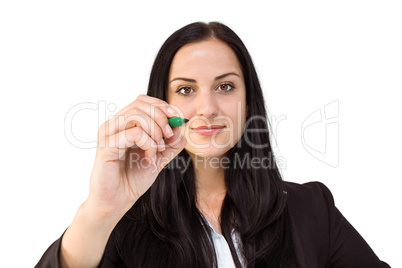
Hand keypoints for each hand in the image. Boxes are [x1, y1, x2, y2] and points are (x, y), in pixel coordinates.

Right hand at [86, 94, 186, 219]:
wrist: (117, 202)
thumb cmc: (132, 180)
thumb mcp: (159, 158)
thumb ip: (171, 144)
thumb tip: (180, 128)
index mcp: (123, 124)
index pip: (142, 101)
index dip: (162, 106)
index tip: (176, 120)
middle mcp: (113, 125)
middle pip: (140, 104)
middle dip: (161, 119)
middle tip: (168, 137)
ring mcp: (108, 134)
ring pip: (136, 115)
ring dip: (155, 131)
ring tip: (157, 149)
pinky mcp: (106, 146)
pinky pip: (133, 133)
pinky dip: (148, 143)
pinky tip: (149, 157)